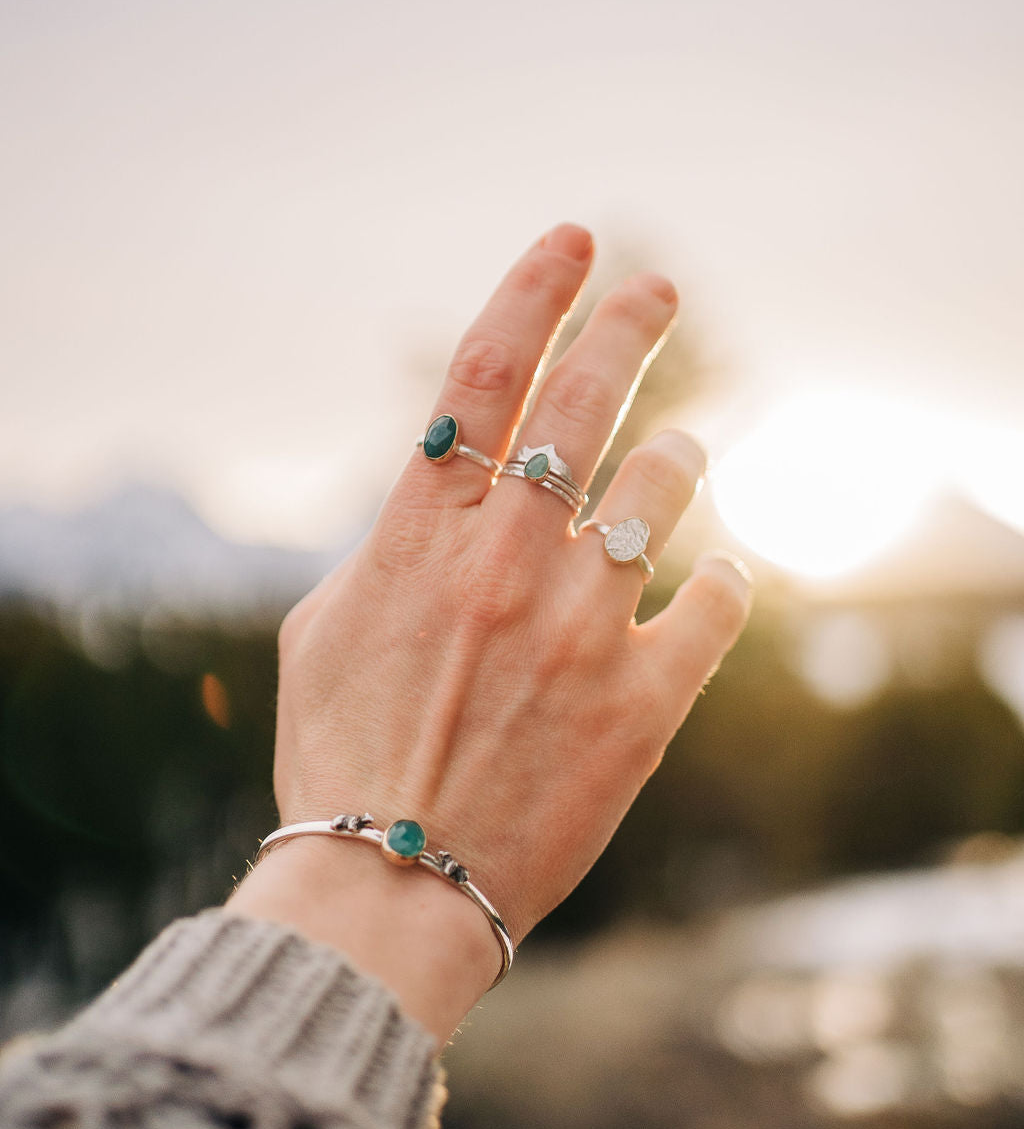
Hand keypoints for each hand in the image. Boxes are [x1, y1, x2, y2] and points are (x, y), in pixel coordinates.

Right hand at [228, 224, 750, 1038]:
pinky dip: (729, 580)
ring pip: (664, 488)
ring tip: (681, 449)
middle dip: (631, 324)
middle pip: (585, 400)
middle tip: (661, 286)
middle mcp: (507, 561)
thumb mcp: (325, 630)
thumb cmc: (340, 759)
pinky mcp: (643, 701)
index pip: (484, 369)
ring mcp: (583, 627)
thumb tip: (444, 499)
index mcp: (421, 536)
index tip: (574, 238)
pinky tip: (727, 573)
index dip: (534, 288)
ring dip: (678, 456)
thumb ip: (388, 548)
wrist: (390, 890)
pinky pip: (718, 605)